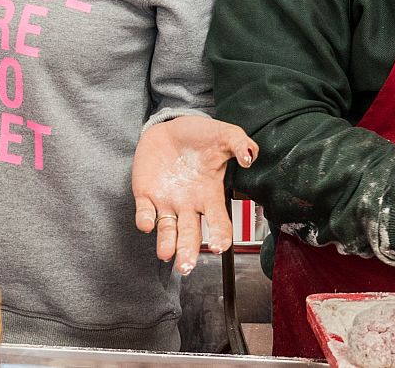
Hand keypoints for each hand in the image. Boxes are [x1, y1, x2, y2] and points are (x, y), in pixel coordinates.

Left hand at [131, 115, 257, 274]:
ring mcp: (167, 202)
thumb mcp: (225, 135)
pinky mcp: (145, 194)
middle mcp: (189, 205)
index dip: (219, 235)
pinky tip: (146, 223)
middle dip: (188, 251)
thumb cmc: (200, 136)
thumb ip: (240, 143)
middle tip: (186, 267)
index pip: (218, 221)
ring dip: (166, 244)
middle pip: (190, 234)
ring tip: (166, 255)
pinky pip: (145, 211)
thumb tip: (250, 158)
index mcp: (209, 195)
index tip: (219, 247)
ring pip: (167, 230)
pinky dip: (144, 219)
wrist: (170, 127)